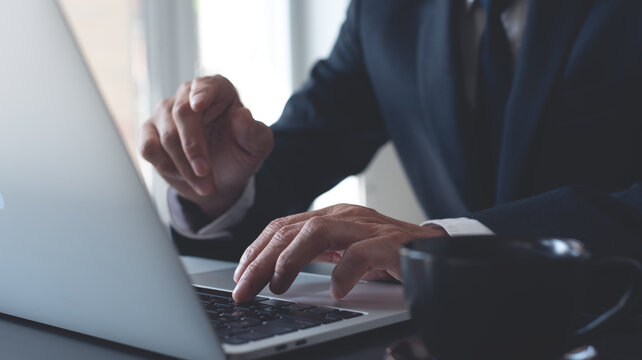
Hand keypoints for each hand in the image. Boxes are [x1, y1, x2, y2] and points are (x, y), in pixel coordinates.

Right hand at [139, 75, 273, 218]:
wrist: (220, 177)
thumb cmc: (239, 154)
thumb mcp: (256, 147)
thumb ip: (254, 132)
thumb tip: (243, 115)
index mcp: (218, 90)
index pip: (207, 85)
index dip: (202, 94)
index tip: (198, 106)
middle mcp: (188, 95)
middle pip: (182, 113)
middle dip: (193, 148)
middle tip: (204, 172)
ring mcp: (165, 111)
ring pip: (166, 136)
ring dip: (184, 166)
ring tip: (204, 185)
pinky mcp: (150, 131)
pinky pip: (148, 147)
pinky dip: (166, 166)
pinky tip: (183, 175)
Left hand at [232, 204, 447, 301]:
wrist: (436, 248)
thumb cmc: (388, 253)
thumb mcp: (343, 251)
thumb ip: (316, 254)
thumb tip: (272, 275)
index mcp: (330, 217)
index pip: (282, 226)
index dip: (255, 250)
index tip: (239, 277)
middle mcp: (344, 216)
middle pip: (290, 230)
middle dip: (260, 261)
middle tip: (243, 290)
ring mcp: (367, 227)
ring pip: (317, 232)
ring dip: (290, 261)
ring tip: (276, 287)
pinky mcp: (390, 243)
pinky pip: (361, 254)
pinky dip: (344, 273)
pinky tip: (335, 291)